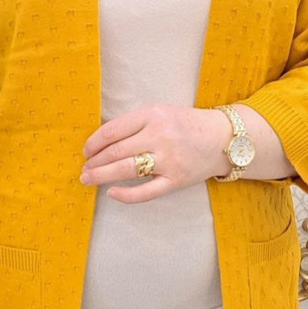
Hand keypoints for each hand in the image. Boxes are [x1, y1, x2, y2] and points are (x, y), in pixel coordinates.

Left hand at [80, 104, 229, 202]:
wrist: (223, 138)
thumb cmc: (187, 125)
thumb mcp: (161, 113)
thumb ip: (135, 124)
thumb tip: (103, 141)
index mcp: (152, 115)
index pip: (113, 130)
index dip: (94, 142)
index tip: (86, 151)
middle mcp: (159, 136)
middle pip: (116, 152)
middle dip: (94, 162)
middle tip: (84, 169)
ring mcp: (168, 160)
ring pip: (126, 170)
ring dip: (102, 176)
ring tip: (88, 179)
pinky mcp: (176, 180)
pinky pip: (146, 192)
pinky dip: (126, 195)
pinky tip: (112, 193)